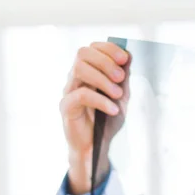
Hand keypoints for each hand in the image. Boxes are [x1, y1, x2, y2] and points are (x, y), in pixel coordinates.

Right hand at [59, 42, 131, 194]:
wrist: (97, 146)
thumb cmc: (107, 120)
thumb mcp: (121, 97)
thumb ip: (123, 78)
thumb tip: (128, 56)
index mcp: (88, 72)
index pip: (92, 48)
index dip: (108, 49)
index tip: (125, 59)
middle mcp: (76, 78)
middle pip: (82, 54)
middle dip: (105, 62)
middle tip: (121, 77)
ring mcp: (69, 91)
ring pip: (79, 70)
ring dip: (102, 79)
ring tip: (117, 94)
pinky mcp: (66, 107)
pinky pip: (80, 95)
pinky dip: (100, 100)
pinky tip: (113, 109)